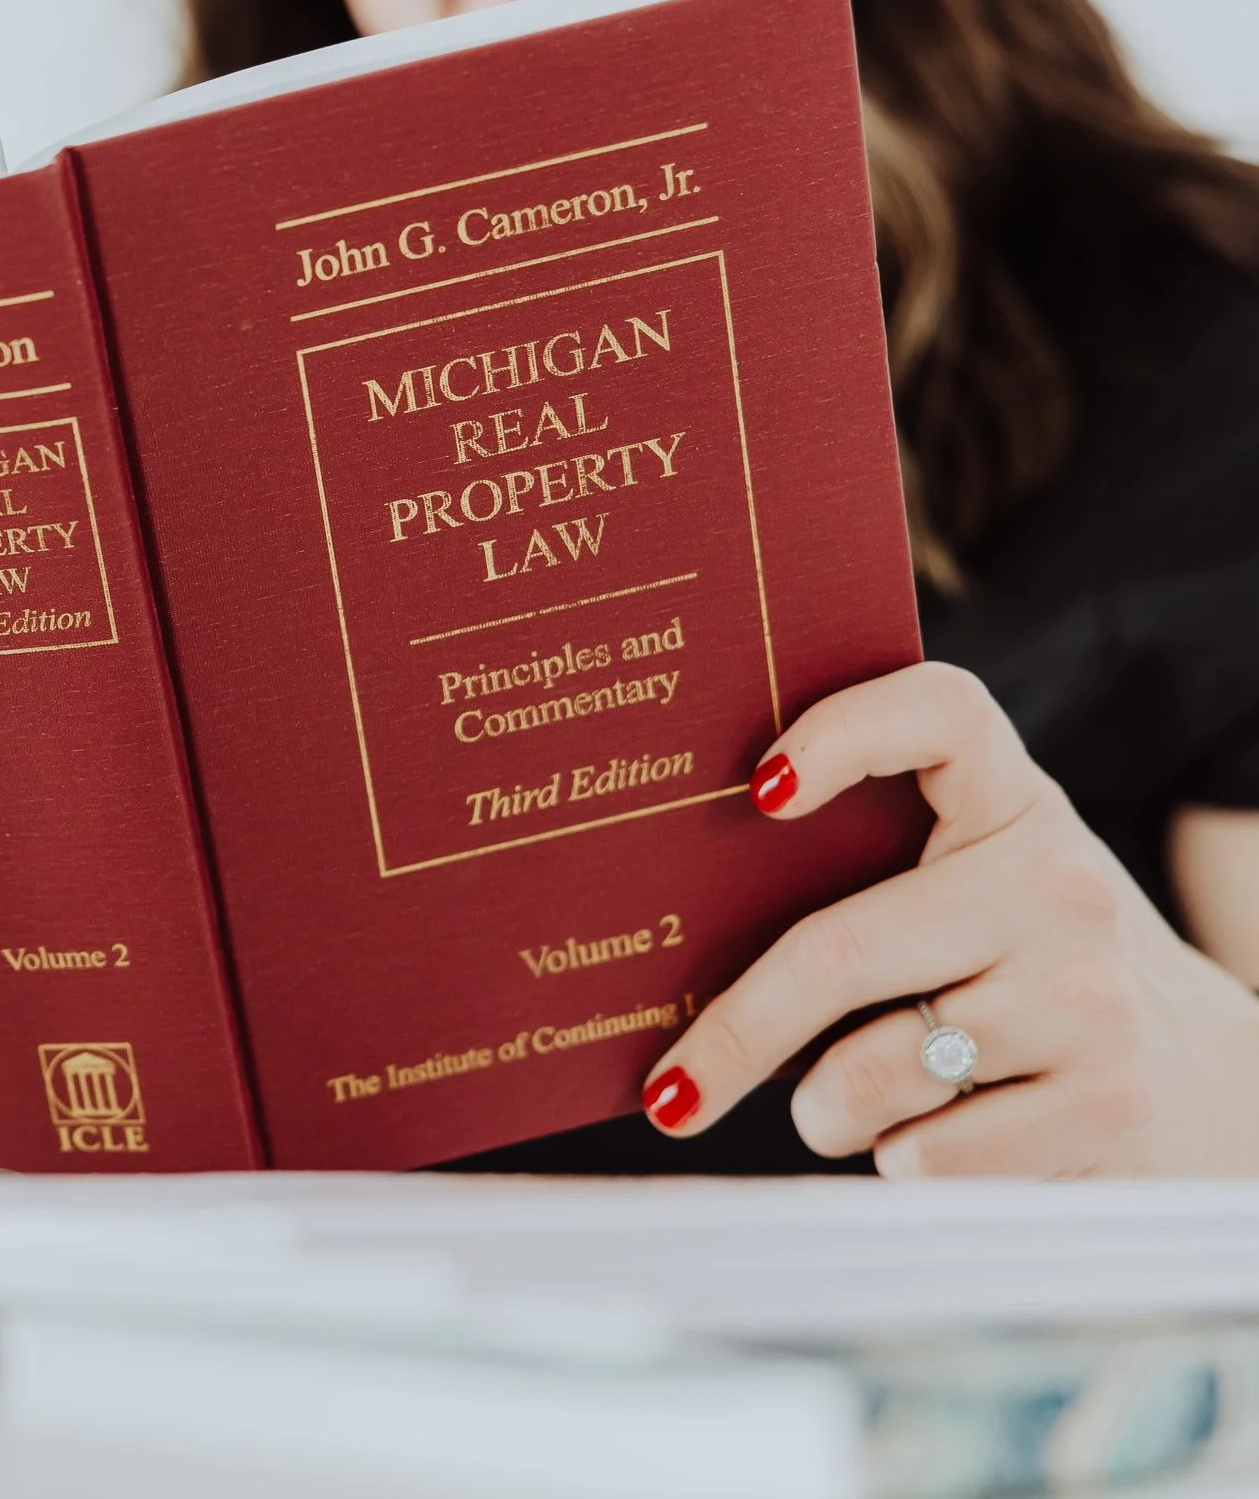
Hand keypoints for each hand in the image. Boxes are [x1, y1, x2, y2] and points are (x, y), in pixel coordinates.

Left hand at [641, 661, 1258, 1175]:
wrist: (1219, 1087)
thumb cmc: (1035, 978)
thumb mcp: (982, 897)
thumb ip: (879, 880)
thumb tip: (683, 940)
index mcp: (1014, 809)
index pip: (942, 716)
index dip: (845, 731)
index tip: (760, 788)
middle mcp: (1058, 886)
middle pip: (838, 950)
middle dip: (736, 1034)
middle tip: (671, 1091)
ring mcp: (1089, 996)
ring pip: (871, 1071)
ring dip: (827, 1111)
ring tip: (843, 1107)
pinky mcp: (1108, 1103)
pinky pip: (927, 1152)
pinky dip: (897, 1160)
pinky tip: (932, 1139)